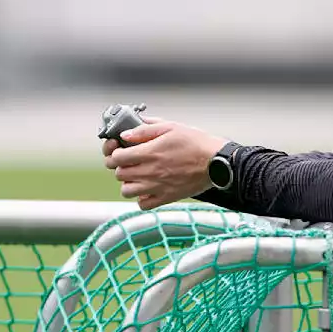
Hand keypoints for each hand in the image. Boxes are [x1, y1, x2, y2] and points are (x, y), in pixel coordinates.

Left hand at [102, 116, 228, 210]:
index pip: (116, 158)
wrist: (217, 162)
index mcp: (149, 152)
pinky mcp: (167, 197)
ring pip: (127, 191)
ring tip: (137, 176)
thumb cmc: (196, 142)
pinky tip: (148, 189)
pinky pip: (143, 204)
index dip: (114, 153)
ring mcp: (157, 186)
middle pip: (119, 174)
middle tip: (129, 162)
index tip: (120, 151)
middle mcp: (150, 171)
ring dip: (128, 183)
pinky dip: (141, 198)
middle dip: (121, 167)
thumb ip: (145, 130)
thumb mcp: (171, 127)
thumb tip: (125, 135)